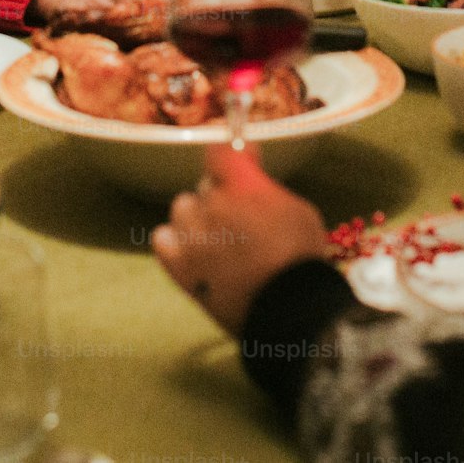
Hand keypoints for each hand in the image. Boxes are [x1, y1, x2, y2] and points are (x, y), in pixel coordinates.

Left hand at [152, 144, 328, 334]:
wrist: (290, 312)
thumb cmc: (301, 258)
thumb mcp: (298, 209)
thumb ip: (266, 188)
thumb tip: (249, 169)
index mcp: (242, 186)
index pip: (220, 152)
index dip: (232, 156)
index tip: (245, 162)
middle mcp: (211, 205)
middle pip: (205, 184)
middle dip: (222, 194)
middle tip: (242, 216)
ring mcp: (192, 237)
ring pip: (183, 208)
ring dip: (199, 217)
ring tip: (218, 237)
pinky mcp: (180, 268)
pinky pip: (162, 239)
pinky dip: (177, 242)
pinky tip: (194, 252)